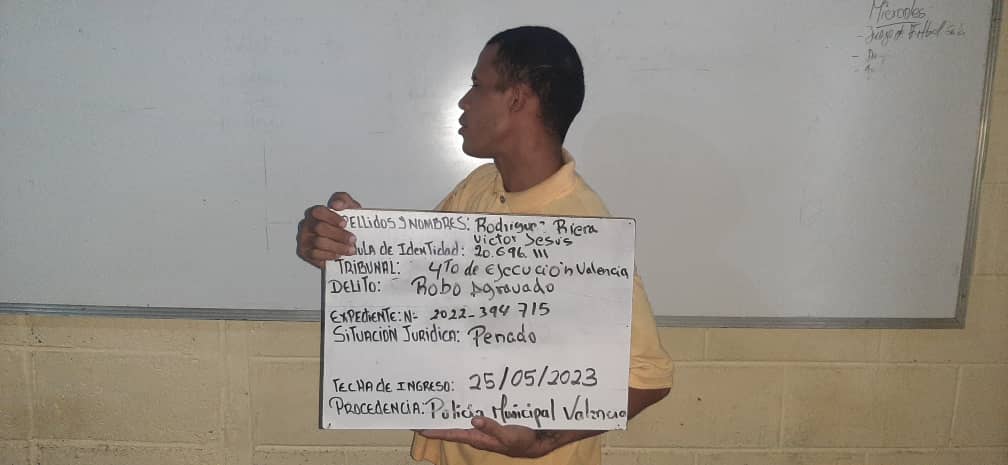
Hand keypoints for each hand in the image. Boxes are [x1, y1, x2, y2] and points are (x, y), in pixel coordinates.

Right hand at [296, 192, 361, 268]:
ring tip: (350, 250)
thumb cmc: (345, 223)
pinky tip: (338, 255)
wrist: (348, 240)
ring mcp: (305, 238)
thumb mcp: (349, 208)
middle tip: (353, 240)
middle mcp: (308, 224)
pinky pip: (315, 255)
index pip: (319, 212)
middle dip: (339, 235)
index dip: (331, 217)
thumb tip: (337, 204)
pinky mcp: (305, 252)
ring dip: (337, 247)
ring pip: (318, 242)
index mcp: (316, 212)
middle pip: (320, 228)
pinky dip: (328, 255)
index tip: (345, 223)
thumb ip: (343, 200)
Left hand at [418, 417, 554, 457]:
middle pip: (452, 426)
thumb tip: (474, 419)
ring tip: (435, 405)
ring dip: (449, 413)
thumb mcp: (508, 437)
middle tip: (421, 413)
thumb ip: (492, 429)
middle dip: (438, 421)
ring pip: (461, 419)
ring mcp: (482, 428)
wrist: (536, 442)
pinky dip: (464, 408)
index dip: (436, 431)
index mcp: (478, 438)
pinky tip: (460, 400)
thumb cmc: (521, 441)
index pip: (452, 434)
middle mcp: (477, 433)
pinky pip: (472, 414)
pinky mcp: (489, 422)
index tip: (420, 427)